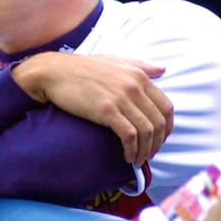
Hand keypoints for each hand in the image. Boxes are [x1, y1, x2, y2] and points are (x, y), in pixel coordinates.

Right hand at [11, 52, 173, 165]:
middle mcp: (133, 85)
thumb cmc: (81, 68)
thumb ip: (140, 65)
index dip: (166, 128)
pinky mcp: (106, 110)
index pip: (166, 107)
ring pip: (146, 131)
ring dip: (145, 150)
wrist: (54, 72)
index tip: (159, 139)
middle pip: (158, 122)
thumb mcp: (113, 61)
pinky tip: (126, 156)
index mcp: (138, 75)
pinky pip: (129, 136)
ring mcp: (121, 98)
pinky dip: (132, 150)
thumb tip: (163, 69)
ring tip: (137, 159)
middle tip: (149, 153)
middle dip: (157, 143)